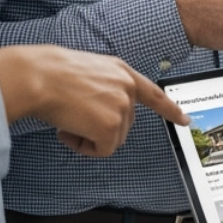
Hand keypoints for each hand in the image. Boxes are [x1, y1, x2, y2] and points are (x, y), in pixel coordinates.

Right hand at [0, 44, 188, 157]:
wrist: (37, 76)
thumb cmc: (51, 73)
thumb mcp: (87, 71)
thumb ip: (104, 88)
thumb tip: (101, 113)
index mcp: (122, 71)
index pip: (153, 94)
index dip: (170, 109)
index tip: (185, 119)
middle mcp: (127, 88)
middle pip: (123, 125)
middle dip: (99, 127)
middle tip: (73, 116)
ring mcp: (121, 107)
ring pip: (111, 140)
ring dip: (88, 137)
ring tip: (68, 119)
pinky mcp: (111, 126)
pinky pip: (101, 150)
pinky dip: (83, 147)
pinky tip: (68, 130)